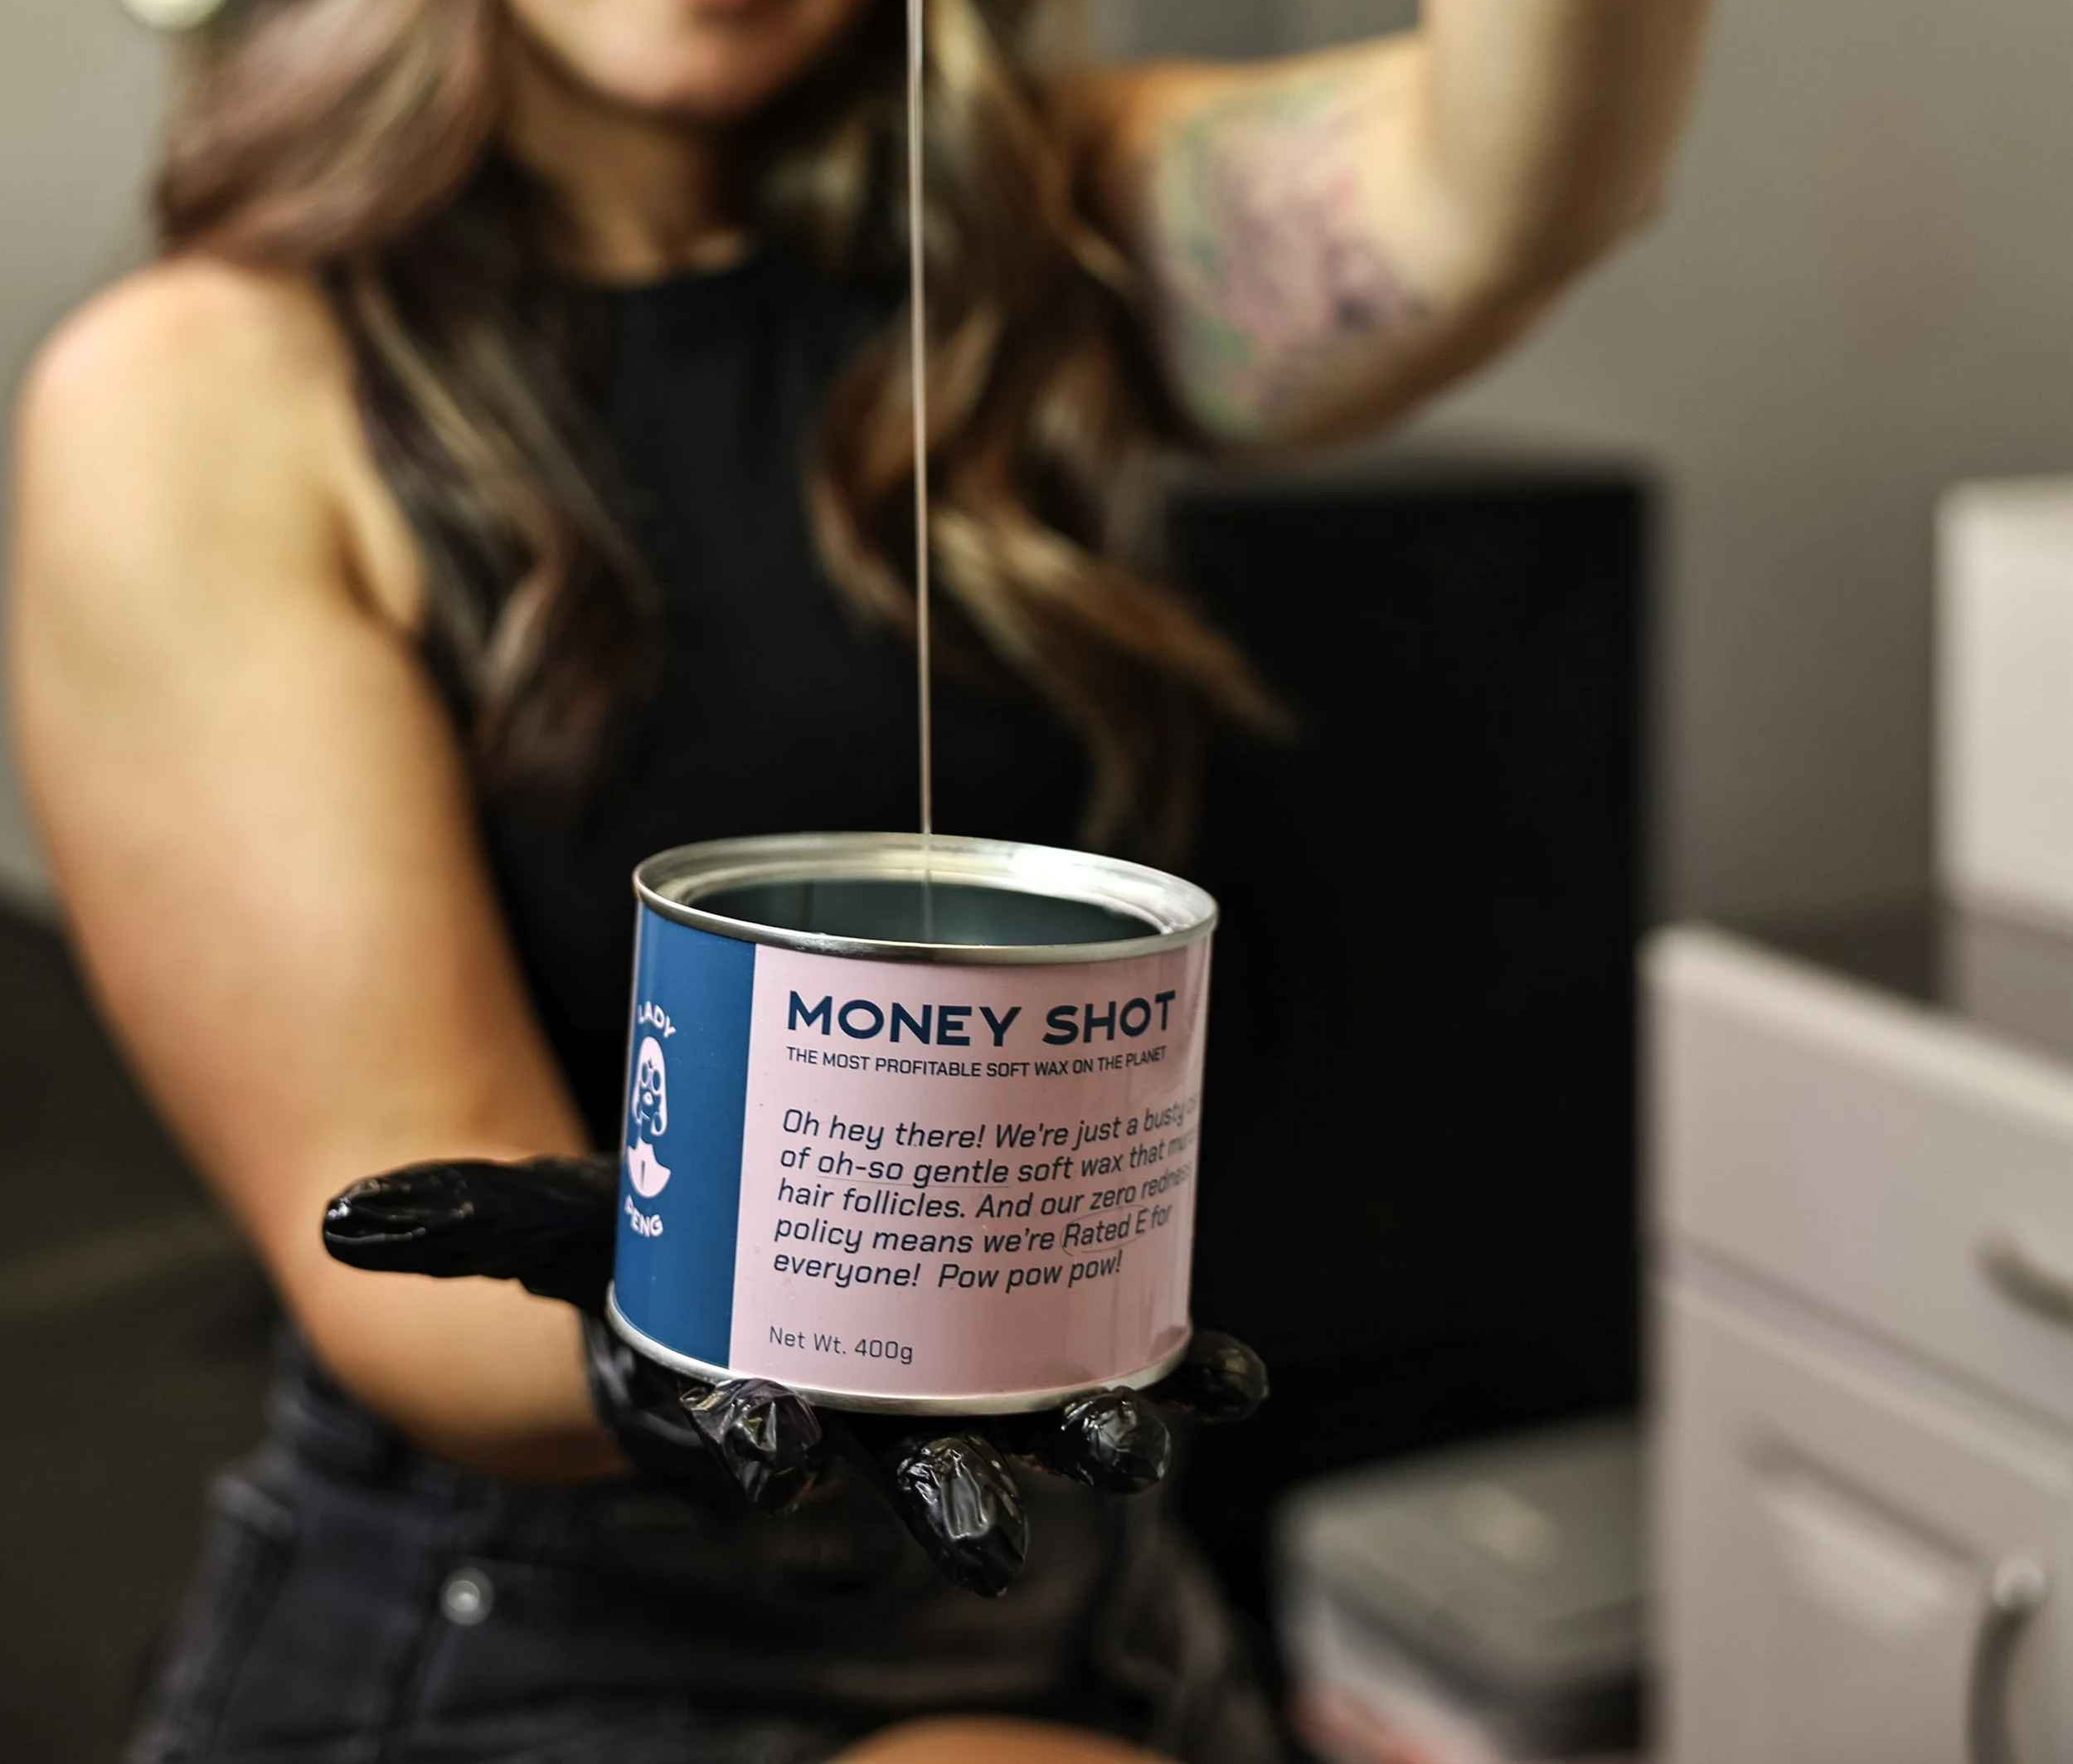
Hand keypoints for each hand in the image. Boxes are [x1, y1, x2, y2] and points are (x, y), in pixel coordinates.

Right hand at [323, 1155, 1266, 1597]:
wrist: (749, 1274)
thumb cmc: (650, 1258)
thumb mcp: (560, 1228)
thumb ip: (464, 1222)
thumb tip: (344, 1218)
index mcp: (739, 1397)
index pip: (743, 1444)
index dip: (754, 1450)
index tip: (766, 1448)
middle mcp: (859, 1414)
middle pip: (913, 1465)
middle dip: (961, 1492)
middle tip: (995, 1514)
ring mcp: (953, 1385)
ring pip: (1030, 1423)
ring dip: (1094, 1429)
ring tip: (1142, 1425)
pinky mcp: (1027, 1335)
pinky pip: (1108, 1355)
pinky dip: (1182, 1360)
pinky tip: (1236, 1367)